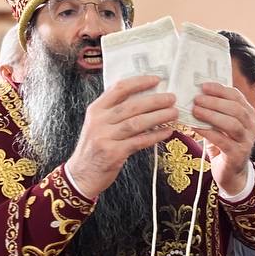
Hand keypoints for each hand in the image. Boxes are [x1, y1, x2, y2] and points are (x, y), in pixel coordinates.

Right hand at [65, 76, 175, 199]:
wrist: (81, 175)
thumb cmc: (94, 149)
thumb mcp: (97, 125)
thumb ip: (114, 112)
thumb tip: (145, 100)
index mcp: (96, 110)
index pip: (119, 89)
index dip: (139, 82)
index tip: (156, 80)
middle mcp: (99, 121)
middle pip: (131, 105)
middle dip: (155, 100)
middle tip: (171, 98)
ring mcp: (105, 137)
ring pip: (137, 122)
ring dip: (158, 117)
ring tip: (173, 113)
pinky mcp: (113, 153)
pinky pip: (139, 141)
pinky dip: (155, 136)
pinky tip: (166, 132)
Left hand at [191, 81, 254, 197]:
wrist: (231, 173)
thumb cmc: (224, 145)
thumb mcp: (221, 126)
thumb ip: (215, 111)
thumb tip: (197, 95)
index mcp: (248, 115)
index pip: (237, 97)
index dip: (220, 89)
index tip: (203, 86)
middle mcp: (251, 127)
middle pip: (236, 109)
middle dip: (215, 102)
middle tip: (197, 99)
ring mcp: (246, 142)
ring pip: (232, 124)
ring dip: (211, 115)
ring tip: (195, 110)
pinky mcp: (238, 155)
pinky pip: (222, 140)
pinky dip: (207, 132)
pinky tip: (195, 127)